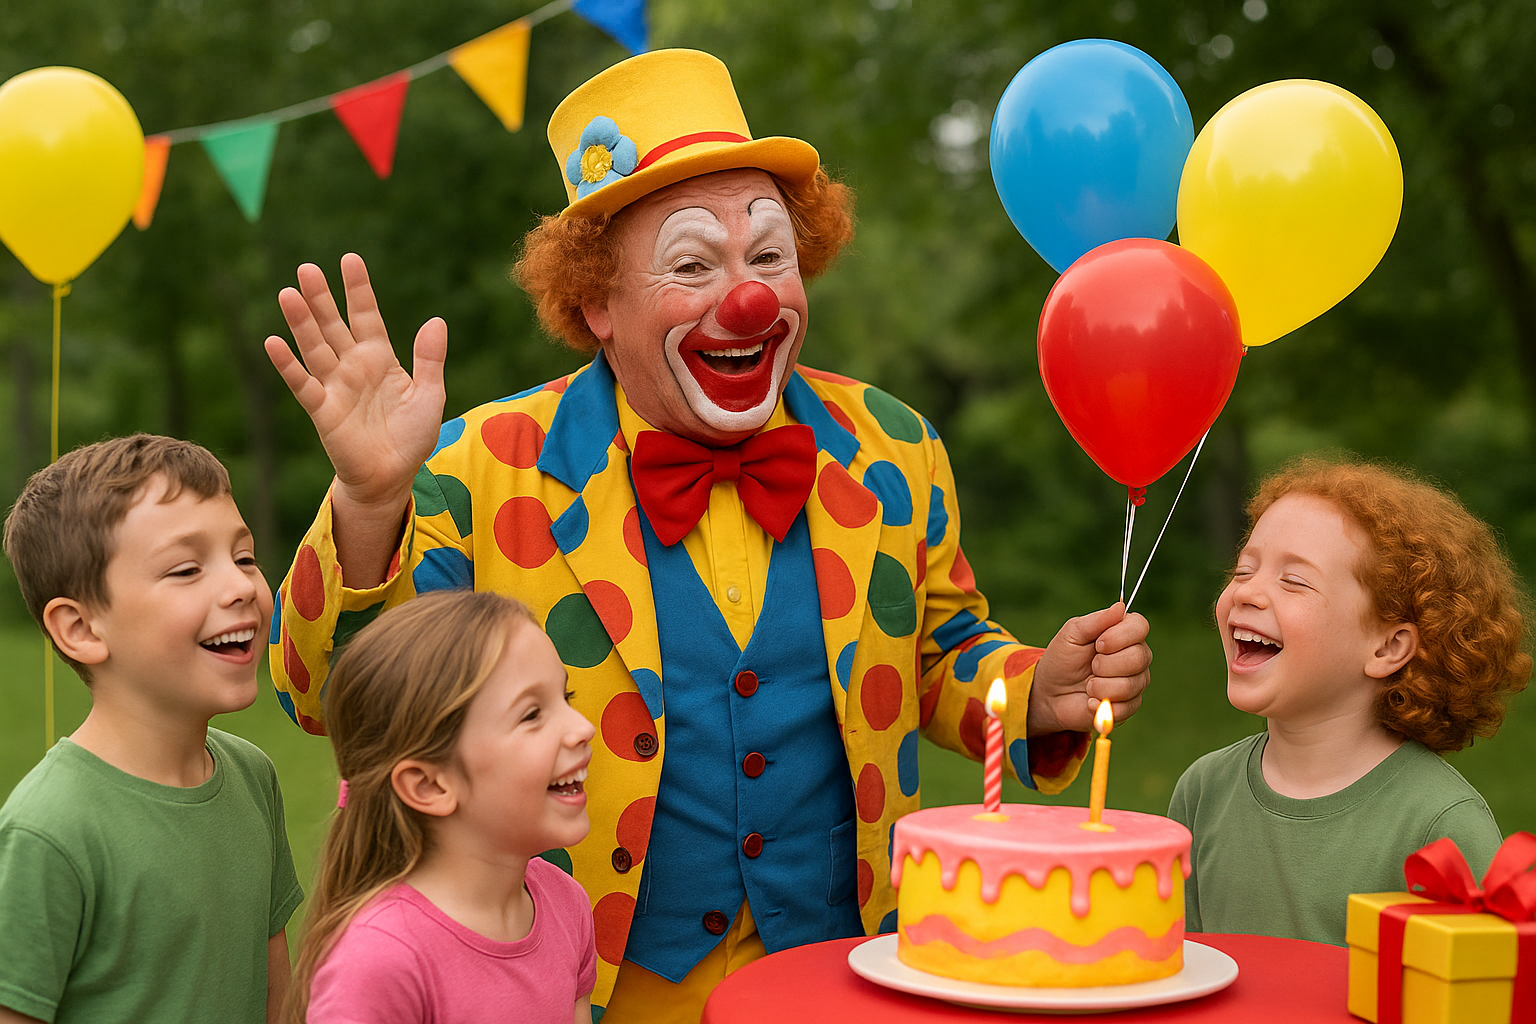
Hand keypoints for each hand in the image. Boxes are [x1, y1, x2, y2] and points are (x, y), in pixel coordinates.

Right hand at [263, 253, 446, 511]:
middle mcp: (353, 367)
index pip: (366, 316)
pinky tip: (274, 342)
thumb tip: (437, 320)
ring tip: (288, 293)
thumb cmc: (411, 437)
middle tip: (307, 268)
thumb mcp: (430, 395)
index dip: (358, 290)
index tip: (349, 259)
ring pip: (315, 347)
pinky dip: (287, 365)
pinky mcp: (322, 410)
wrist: (392, 477)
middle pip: (334, 325)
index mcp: (380, 359)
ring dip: (301, 322)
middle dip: (321, 298)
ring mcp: (335, 386)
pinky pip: (302, 384)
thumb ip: (430, 359)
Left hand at [1026, 603, 1150, 734]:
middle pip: (1139, 657)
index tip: (1098, 643)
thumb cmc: (1062, 659)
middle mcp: (1136, 656)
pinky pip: (1125, 707)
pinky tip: (1089, 701)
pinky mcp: (1129, 706)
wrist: (1050, 693)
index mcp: (1124, 634)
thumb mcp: (1072, 634)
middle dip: (1106, 664)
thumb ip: (1096, 621)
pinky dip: (1100, 705)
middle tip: (1091, 666)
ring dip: (1100, 686)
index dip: (1120, 636)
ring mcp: (1135, 682)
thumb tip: (1120, 606)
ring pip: (1130, 684)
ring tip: (1088, 685)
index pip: (1140, 627)